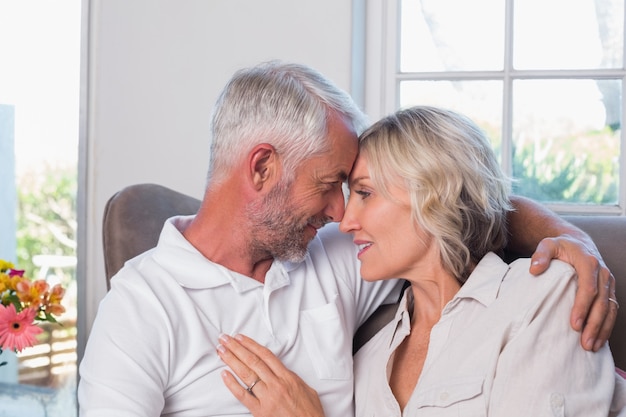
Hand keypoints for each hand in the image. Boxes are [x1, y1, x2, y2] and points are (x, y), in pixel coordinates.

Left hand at [217, 334, 325, 416]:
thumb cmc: (310, 412)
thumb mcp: (307, 389)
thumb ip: (292, 378)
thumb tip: (283, 372)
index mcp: (287, 377)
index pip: (265, 355)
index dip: (251, 344)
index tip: (240, 337)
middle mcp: (276, 384)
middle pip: (253, 361)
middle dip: (237, 348)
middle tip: (225, 339)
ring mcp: (267, 397)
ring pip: (246, 374)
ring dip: (232, 361)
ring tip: (221, 351)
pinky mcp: (260, 411)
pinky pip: (243, 395)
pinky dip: (232, 384)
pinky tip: (224, 374)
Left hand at [529, 234, 617, 351]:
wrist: (578, 242)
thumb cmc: (560, 246)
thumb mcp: (548, 244)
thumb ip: (541, 254)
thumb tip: (535, 269)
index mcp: (589, 262)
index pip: (589, 288)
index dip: (583, 307)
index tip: (574, 324)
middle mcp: (603, 273)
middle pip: (602, 303)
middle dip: (594, 324)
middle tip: (584, 343)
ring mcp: (609, 282)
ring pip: (610, 309)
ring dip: (602, 329)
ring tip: (592, 346)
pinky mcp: (610, 290)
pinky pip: (612, 310)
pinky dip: (607, 325)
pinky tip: (599, 339)